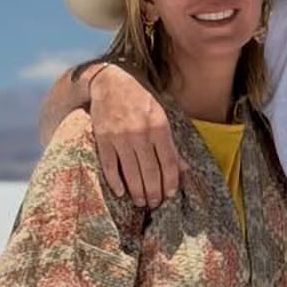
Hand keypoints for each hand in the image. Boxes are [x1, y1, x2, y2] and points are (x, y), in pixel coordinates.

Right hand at [89, 63, 180, 205]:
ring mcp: (120, 138)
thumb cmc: (140, 101)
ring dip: (137, 192)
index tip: (171, 195)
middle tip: (155, 204)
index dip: (171, 182)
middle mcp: (141, 134)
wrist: (110, 82)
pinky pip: (110, 166)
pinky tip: (121, 192)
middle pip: (150, 172)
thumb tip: (183, 169)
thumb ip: (170, 143)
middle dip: (154, 192)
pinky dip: (115, 182)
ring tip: (141, 202)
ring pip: (131, 173)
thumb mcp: (161, 116)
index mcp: (160, 127)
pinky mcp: (103, 139)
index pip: (169, 163)